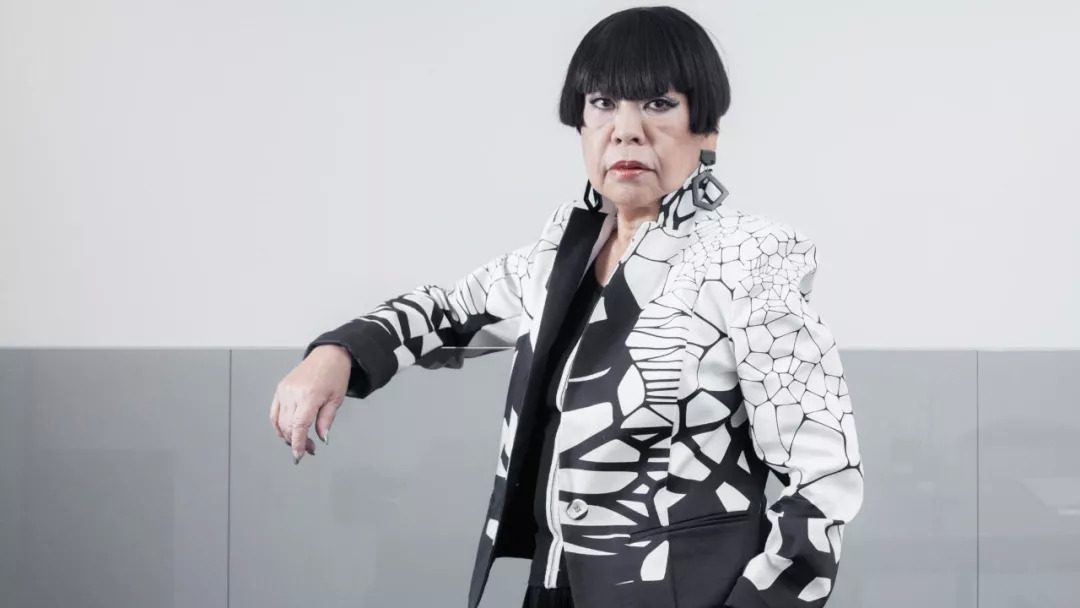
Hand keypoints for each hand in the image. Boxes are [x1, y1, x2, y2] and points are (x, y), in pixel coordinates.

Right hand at [270, 344, 351, 463]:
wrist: (328, 355)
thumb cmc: (335, 375)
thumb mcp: (336, 400)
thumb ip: (326, 421)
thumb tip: (321, 439)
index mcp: (309, 396)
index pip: (298, 426)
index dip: (298, 444)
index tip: (299, 455)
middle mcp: (293, 393)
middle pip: (288, 427)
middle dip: (297, 442)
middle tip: (310, 448)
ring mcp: (284, 391)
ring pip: (279, 422)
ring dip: (289, 435)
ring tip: (302, 440)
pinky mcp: (280, 389)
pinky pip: (274, 412)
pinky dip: (279, 425)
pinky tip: (287, 432)